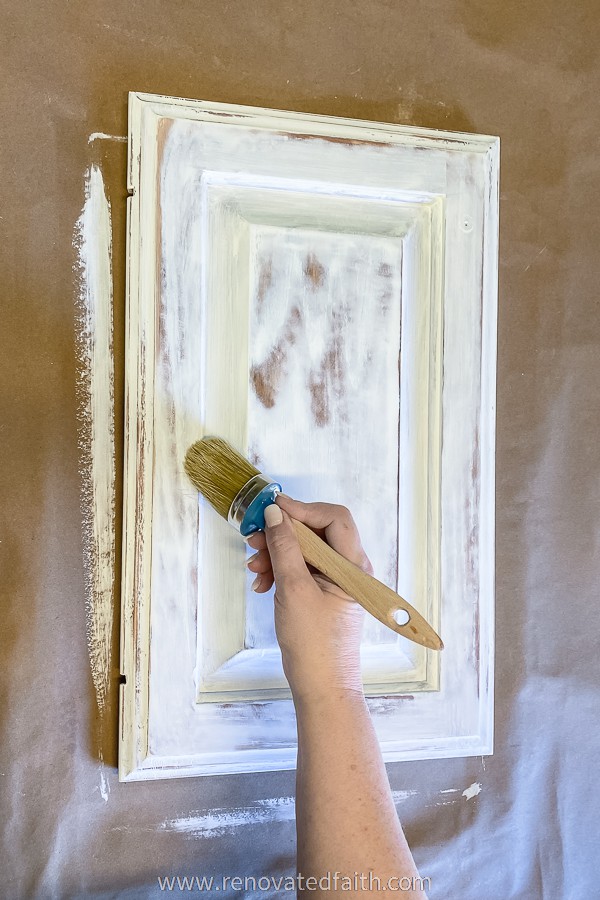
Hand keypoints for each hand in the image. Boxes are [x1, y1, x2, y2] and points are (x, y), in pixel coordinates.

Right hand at [245, 494, 373, 703]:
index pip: (334, 518)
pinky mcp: (322, 593)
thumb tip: (275, 514)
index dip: (302, 509)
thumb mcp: (293, 589)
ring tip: (254, 566)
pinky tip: (263, 583)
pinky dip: (280, 570)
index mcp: (353, 565)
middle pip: (317, 532)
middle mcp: (348, 569)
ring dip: (277, 552)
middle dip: (283, 532)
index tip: (272, 509)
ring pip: (305, 550)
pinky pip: (301, 569)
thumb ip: (285, 547)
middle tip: (255, 539)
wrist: (321, 686)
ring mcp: (335, 581)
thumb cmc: (314, 644)